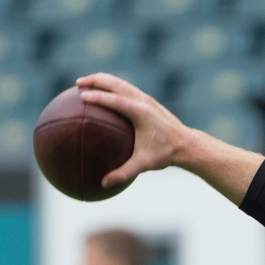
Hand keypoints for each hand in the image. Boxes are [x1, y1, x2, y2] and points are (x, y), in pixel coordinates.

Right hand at [76, 73, 190, 188]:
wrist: (187, 145)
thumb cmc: (166, 154)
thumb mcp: (144, 164)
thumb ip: (124, 173)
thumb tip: (104, 184)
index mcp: (141, 112)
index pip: (115, 100)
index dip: (97, 96)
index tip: (81, 96)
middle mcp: (143, 101)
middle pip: (116, 83)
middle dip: (95, 80)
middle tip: (77, 83)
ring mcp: (147, 99)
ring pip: (121, 83)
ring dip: (103, 80)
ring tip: (85, 83)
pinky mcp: (149, 101)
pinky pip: (126, 89)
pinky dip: (112, 88)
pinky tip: (103, 96)